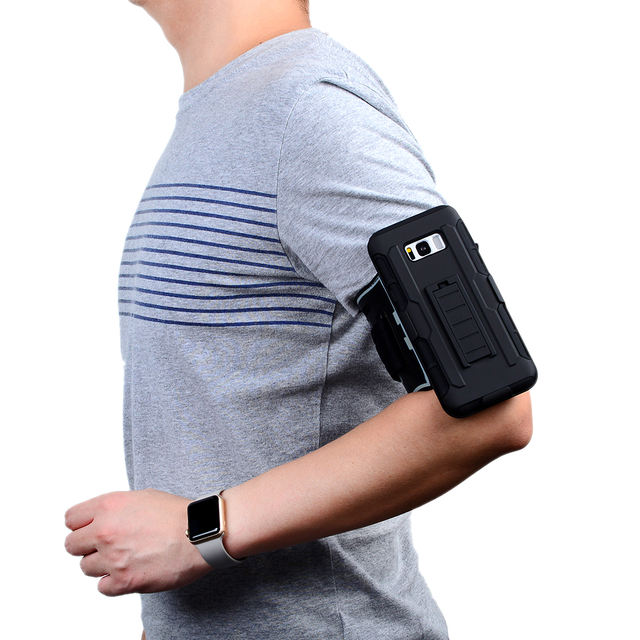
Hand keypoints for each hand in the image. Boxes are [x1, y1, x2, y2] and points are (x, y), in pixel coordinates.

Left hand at [64, 488, 212, 595]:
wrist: (201, 533)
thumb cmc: (179, 514)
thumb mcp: (143, 496)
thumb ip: (115, 508)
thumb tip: (100, 518)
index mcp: (109, 506)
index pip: (71, 519)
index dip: (82, 525)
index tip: (89, 529)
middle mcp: (106, 531)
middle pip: (72, 545)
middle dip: (87, 546)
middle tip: (107, 545)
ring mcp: (113, 557)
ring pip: (85, 568)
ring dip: (102, 564)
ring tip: (125, 557)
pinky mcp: (124, 581)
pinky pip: (101, 587)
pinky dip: (113, 582)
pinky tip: (130, 571)